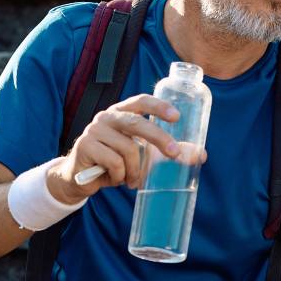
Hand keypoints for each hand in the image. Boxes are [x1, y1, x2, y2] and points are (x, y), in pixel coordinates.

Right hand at [50, 94, 206, 202]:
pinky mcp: (85, 147)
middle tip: (174, 154)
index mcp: (121, 112)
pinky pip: (114, 163)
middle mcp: (106, 117)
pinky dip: (120, 175)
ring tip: (134, 180)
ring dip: (136, 170)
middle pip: (137, 123)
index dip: (158, 107)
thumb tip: (201, 155)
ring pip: (128, 149)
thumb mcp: (141, 154)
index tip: (177, 116)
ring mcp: (94, 131)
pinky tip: (116, 179)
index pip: (140, 101)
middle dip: (159, 138)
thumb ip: (165, 150)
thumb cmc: (114, 162)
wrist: (78, 179)